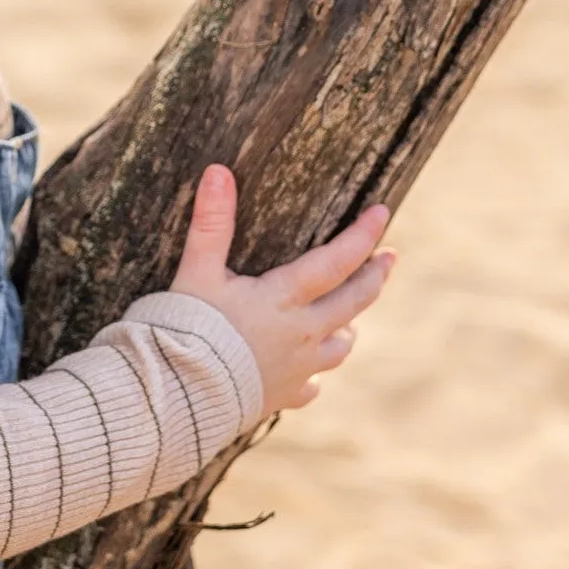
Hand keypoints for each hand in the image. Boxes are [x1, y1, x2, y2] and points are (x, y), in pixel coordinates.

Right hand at [171, 164, 394, 413]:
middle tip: (389, 258)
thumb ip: (211, 223)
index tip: (382, 213)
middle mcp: (301, 335)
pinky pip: (308, 388)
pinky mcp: (280, 397)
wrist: (179, 396)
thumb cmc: (187, 330)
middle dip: (373, 277)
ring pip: (339, 347)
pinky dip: (312, 377)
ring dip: (347, 326)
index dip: (362, 235)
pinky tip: (309, 377)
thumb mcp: (197, 271)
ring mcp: (295, 370)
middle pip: (352, 303)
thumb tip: (219, 171)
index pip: (336, 261)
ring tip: (350, 318)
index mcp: (284, 299)